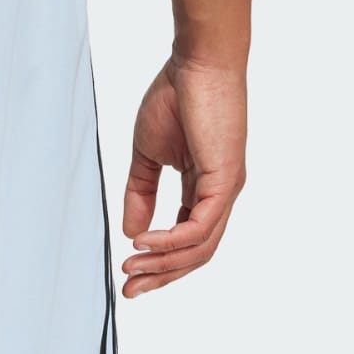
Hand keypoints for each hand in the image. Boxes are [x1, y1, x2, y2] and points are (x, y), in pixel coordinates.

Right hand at [120, 57, 247, 295]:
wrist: (198, 61)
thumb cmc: (176, 97)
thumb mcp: (147, 156)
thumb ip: (140, 194)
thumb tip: (132, 232)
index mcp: (203, 189)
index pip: (186, 240)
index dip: (158, 262)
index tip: (127, 275)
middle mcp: (220, 195)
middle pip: (195, 254)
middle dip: (160, 276)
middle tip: (130, 292)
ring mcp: (226, 190)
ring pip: (199, 247)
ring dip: (163, 264)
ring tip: (131, 269)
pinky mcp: (225, 180)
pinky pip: (198, 227)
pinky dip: (170, 240)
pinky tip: (143, 242)